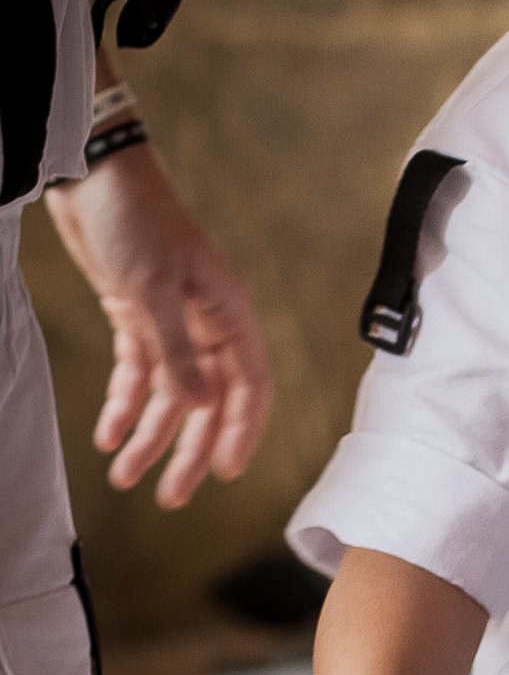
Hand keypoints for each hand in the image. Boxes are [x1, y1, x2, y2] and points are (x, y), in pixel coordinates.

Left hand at [45, 146, 271, 506]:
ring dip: (149, 437)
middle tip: (172, 497)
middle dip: (188, 450)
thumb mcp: (154, 289)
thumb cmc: (136, 221)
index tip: (226, 471)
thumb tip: (200, 406)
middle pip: (207, 402)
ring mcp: (172, 323)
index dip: (241, 430)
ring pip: (169, 395)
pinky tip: (108, 435)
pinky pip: (136, 374)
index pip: (249, 385)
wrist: (94, 177)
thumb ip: (178, 350)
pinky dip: (123, 405)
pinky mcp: (136, 317)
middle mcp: (208, 325)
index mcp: (230, 313)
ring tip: (125, 477)